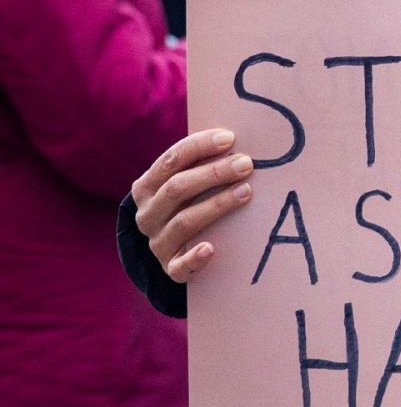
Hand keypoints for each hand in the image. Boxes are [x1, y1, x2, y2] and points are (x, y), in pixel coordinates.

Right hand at [130, 129, 253, 281]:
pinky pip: (180, 266)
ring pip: (184, 222)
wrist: (173, 251)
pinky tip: (211, 248)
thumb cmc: (189, 205)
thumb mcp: (186, 183)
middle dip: (214, 174)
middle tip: (246, 164)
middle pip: (177, 189)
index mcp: (147, 187)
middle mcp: (148, 215)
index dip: (199, 147)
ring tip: (246, 191)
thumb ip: (202, 163)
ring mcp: (158, 243)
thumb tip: (236, 138)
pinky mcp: (171, 268)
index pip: (170, 160)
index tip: (229, 138)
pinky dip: (195, 258)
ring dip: (216, 205)